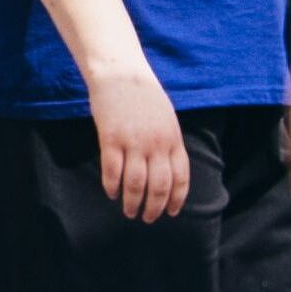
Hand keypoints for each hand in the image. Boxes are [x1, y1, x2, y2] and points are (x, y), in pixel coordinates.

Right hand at [83, 59, 189, 222]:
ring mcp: (133, 141)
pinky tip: (111, 193)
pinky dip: (112, 186)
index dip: (176, 199)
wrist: (120, 72)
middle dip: (155, 207)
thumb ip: (168, 142)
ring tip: (129, 212)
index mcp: (173, 139)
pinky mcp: (111, 138)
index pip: (180, 177)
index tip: (171, 212)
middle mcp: (156, 143)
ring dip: (133, 202)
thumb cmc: (144, 95)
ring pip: (136, 183)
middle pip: (159, 186)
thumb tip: (169, 170)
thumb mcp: (166, 117)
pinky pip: (112, 171)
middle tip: (148, 219)